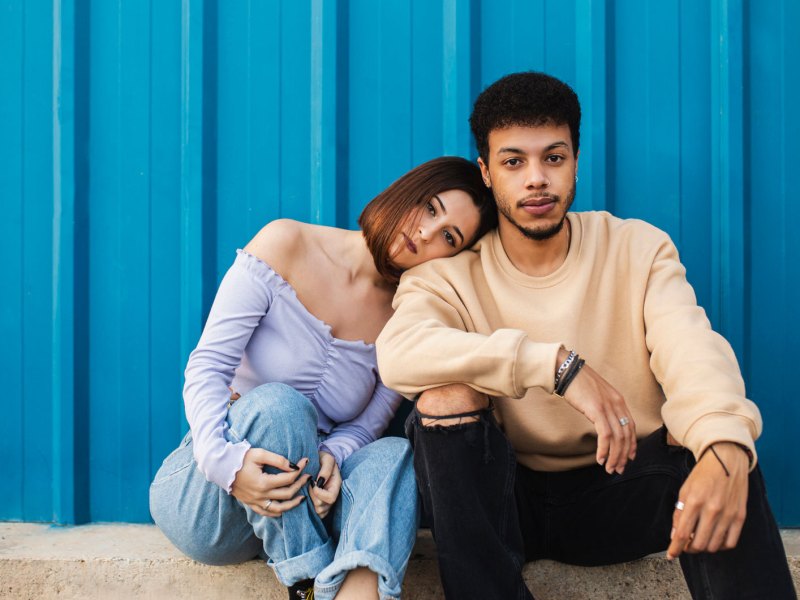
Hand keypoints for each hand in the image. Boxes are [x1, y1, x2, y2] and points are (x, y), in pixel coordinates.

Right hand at [231, 448, 310, 516]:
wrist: (221, 468)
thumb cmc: (240, 458)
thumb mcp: (259, 454)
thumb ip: (278, 460)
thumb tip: (294, 466)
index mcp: (263, 483)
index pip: (288, 479)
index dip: (300, 470)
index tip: (306, 462)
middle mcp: (260, 496)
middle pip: (287, 493)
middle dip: (300, 484)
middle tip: (308, 476)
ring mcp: (255, 502)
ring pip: (279, 508)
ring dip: (293, 504)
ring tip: (303, 497)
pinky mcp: (251, 504)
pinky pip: (267, 513)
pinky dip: (278, 512)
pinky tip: (286, 507)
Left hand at [309, 451, 341, 518]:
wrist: (320, 459)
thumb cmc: (324, 458)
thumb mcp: (327, 459)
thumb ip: (325, 469)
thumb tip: (320, 482)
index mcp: (336, 485)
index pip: (330, 498)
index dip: (319, 493)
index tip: (312, 483)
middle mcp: (333, 495)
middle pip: (323, 507)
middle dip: (313, 497)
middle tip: (308, 486)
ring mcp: (327, 501)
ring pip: (319, 512)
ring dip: (310, 503)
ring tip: (308, 491)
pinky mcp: (321, 504)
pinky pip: (316, 513)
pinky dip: (310, 508)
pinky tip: (307, 497)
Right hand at [558, 350, 636, 473]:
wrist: (565, 369)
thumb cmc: (576, 381)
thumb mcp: (595, 394)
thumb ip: (603, 406)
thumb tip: (601, 421)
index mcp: (618, 400)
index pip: (631, 427)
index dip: (631, 445)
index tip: (629, 458)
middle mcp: (617, 404)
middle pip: (626, 435)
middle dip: (623, 455)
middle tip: (618, 469)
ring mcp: (608, 407)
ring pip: (618, 438)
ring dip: (614, 457)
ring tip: (609, 468)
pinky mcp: (597, 410)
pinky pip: (606, 435)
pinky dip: (604, 450)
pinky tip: (600, 459)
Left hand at [667, 442, 748, 559]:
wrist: (727, 461)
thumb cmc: (702, 476)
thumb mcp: (684, 490)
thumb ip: (679, 513)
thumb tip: (674, 536)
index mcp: (694, 501)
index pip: (682, 534)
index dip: (675, 548)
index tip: (671, 555)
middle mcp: (712, 510)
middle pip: (698, 544)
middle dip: (689, 548)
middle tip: (686, 544)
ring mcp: (728, 514)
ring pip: (713, 546)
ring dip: (703, 547)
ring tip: (698, 539)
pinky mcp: (740, 517)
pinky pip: (730, 542)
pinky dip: (720, 545)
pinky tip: (714, 538)